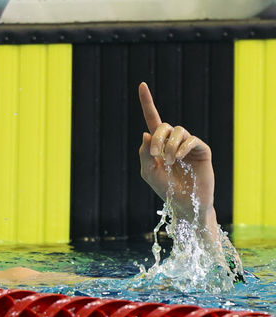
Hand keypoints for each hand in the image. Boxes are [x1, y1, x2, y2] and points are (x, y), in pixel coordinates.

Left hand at [137, 82, 215, 225]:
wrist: (184, 203)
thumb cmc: (165, 188)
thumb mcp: (148, 171)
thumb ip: (144, 153)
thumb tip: (146, 133)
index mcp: (159, 144)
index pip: (152, 120)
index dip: (147, 103)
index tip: (141, 84)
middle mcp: (174, 141)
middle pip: (164, 125)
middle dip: (158, 138)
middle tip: (156, 155)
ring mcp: (188, 144)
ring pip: (178, 131)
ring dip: (170, 145)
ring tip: (170, 161)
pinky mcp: (202, 150)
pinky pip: (192, 140)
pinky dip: (183, 148)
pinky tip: (179, 158)